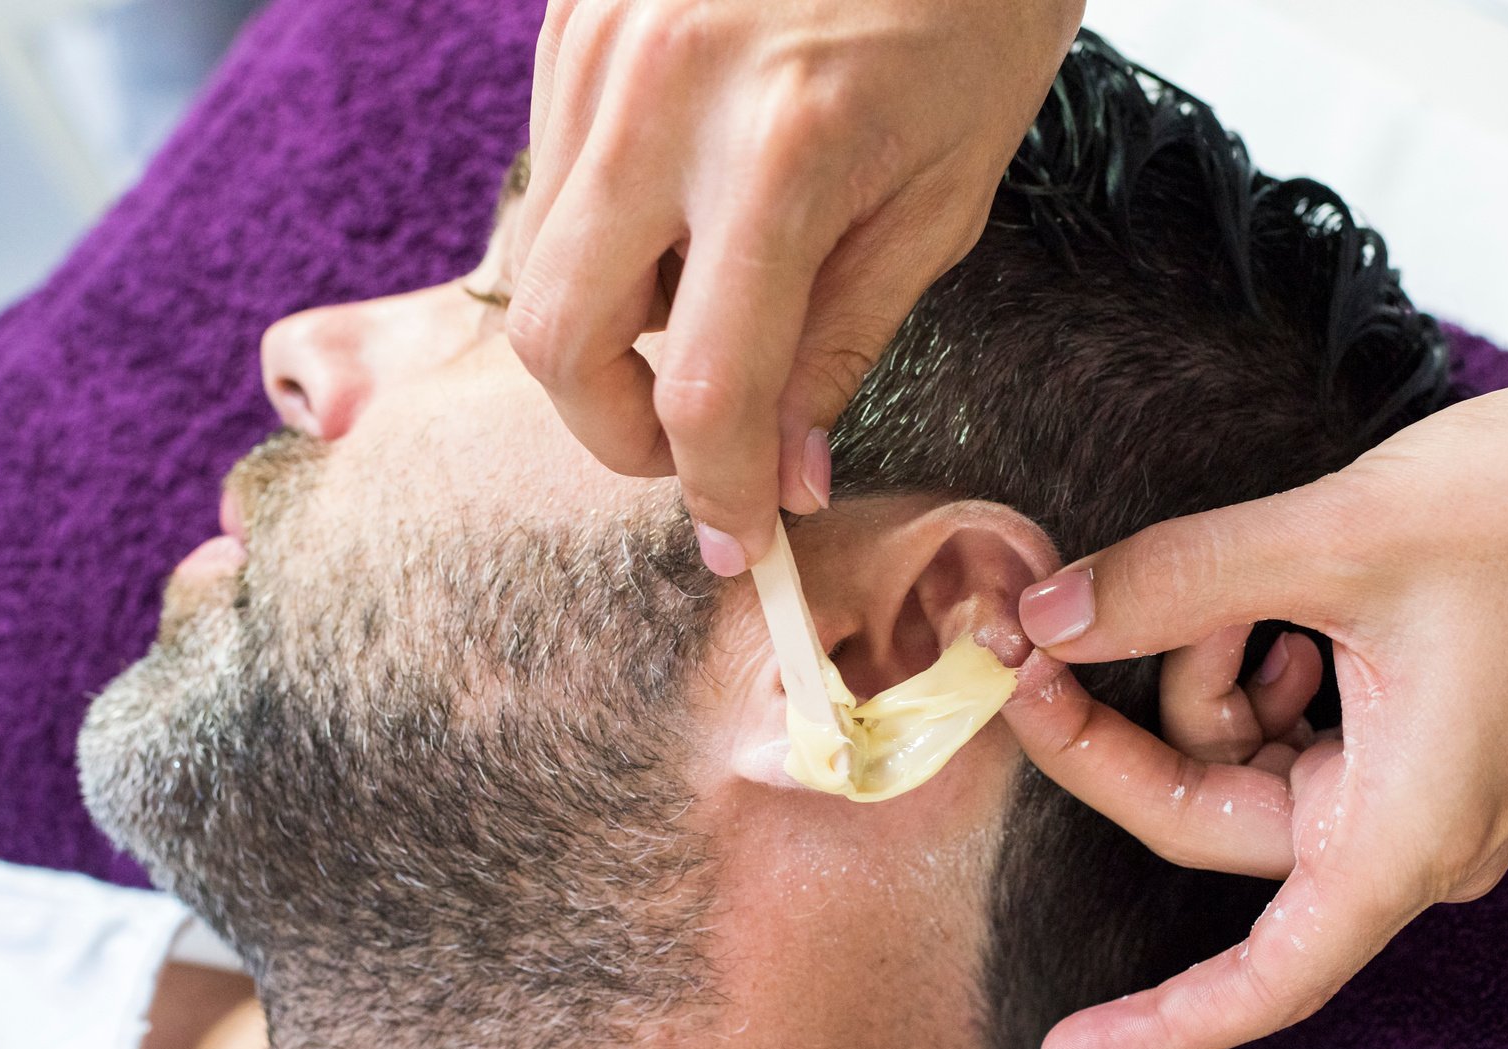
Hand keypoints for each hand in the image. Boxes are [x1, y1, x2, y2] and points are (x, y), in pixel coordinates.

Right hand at [509, 0, 1081, 574]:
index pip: (702, 390)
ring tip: (715, 291)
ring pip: (539, 260)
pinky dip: (606, 229)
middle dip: (615, 428)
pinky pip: (551, 175)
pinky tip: (688, 200)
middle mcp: (659, 98)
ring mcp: (595, 48)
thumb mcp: (945, 193)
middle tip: (693, 442)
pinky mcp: (569, 16)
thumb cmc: (968, 4)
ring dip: (610, 322)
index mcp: (780, 152)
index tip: (737, 536)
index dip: (714, 491)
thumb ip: (844, 340)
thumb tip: (779, 472)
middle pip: (555, 341)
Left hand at [1006, 299, 1507, 1048]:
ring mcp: (1422, 788)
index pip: (1267, 981)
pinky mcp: (1422, 736)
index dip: (1158, 1027)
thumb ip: (1171, 585)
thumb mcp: (1328, 539)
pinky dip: (1261, 663)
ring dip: (1210, 672)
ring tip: (1248, 581)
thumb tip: (1045, 619)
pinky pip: (1294, 730)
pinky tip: (1290, 600)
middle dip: (1125, 733)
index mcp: (1410, 835)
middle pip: (1215, 824)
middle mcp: (1417, 835)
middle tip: (1037, 642)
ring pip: (1245, 764)